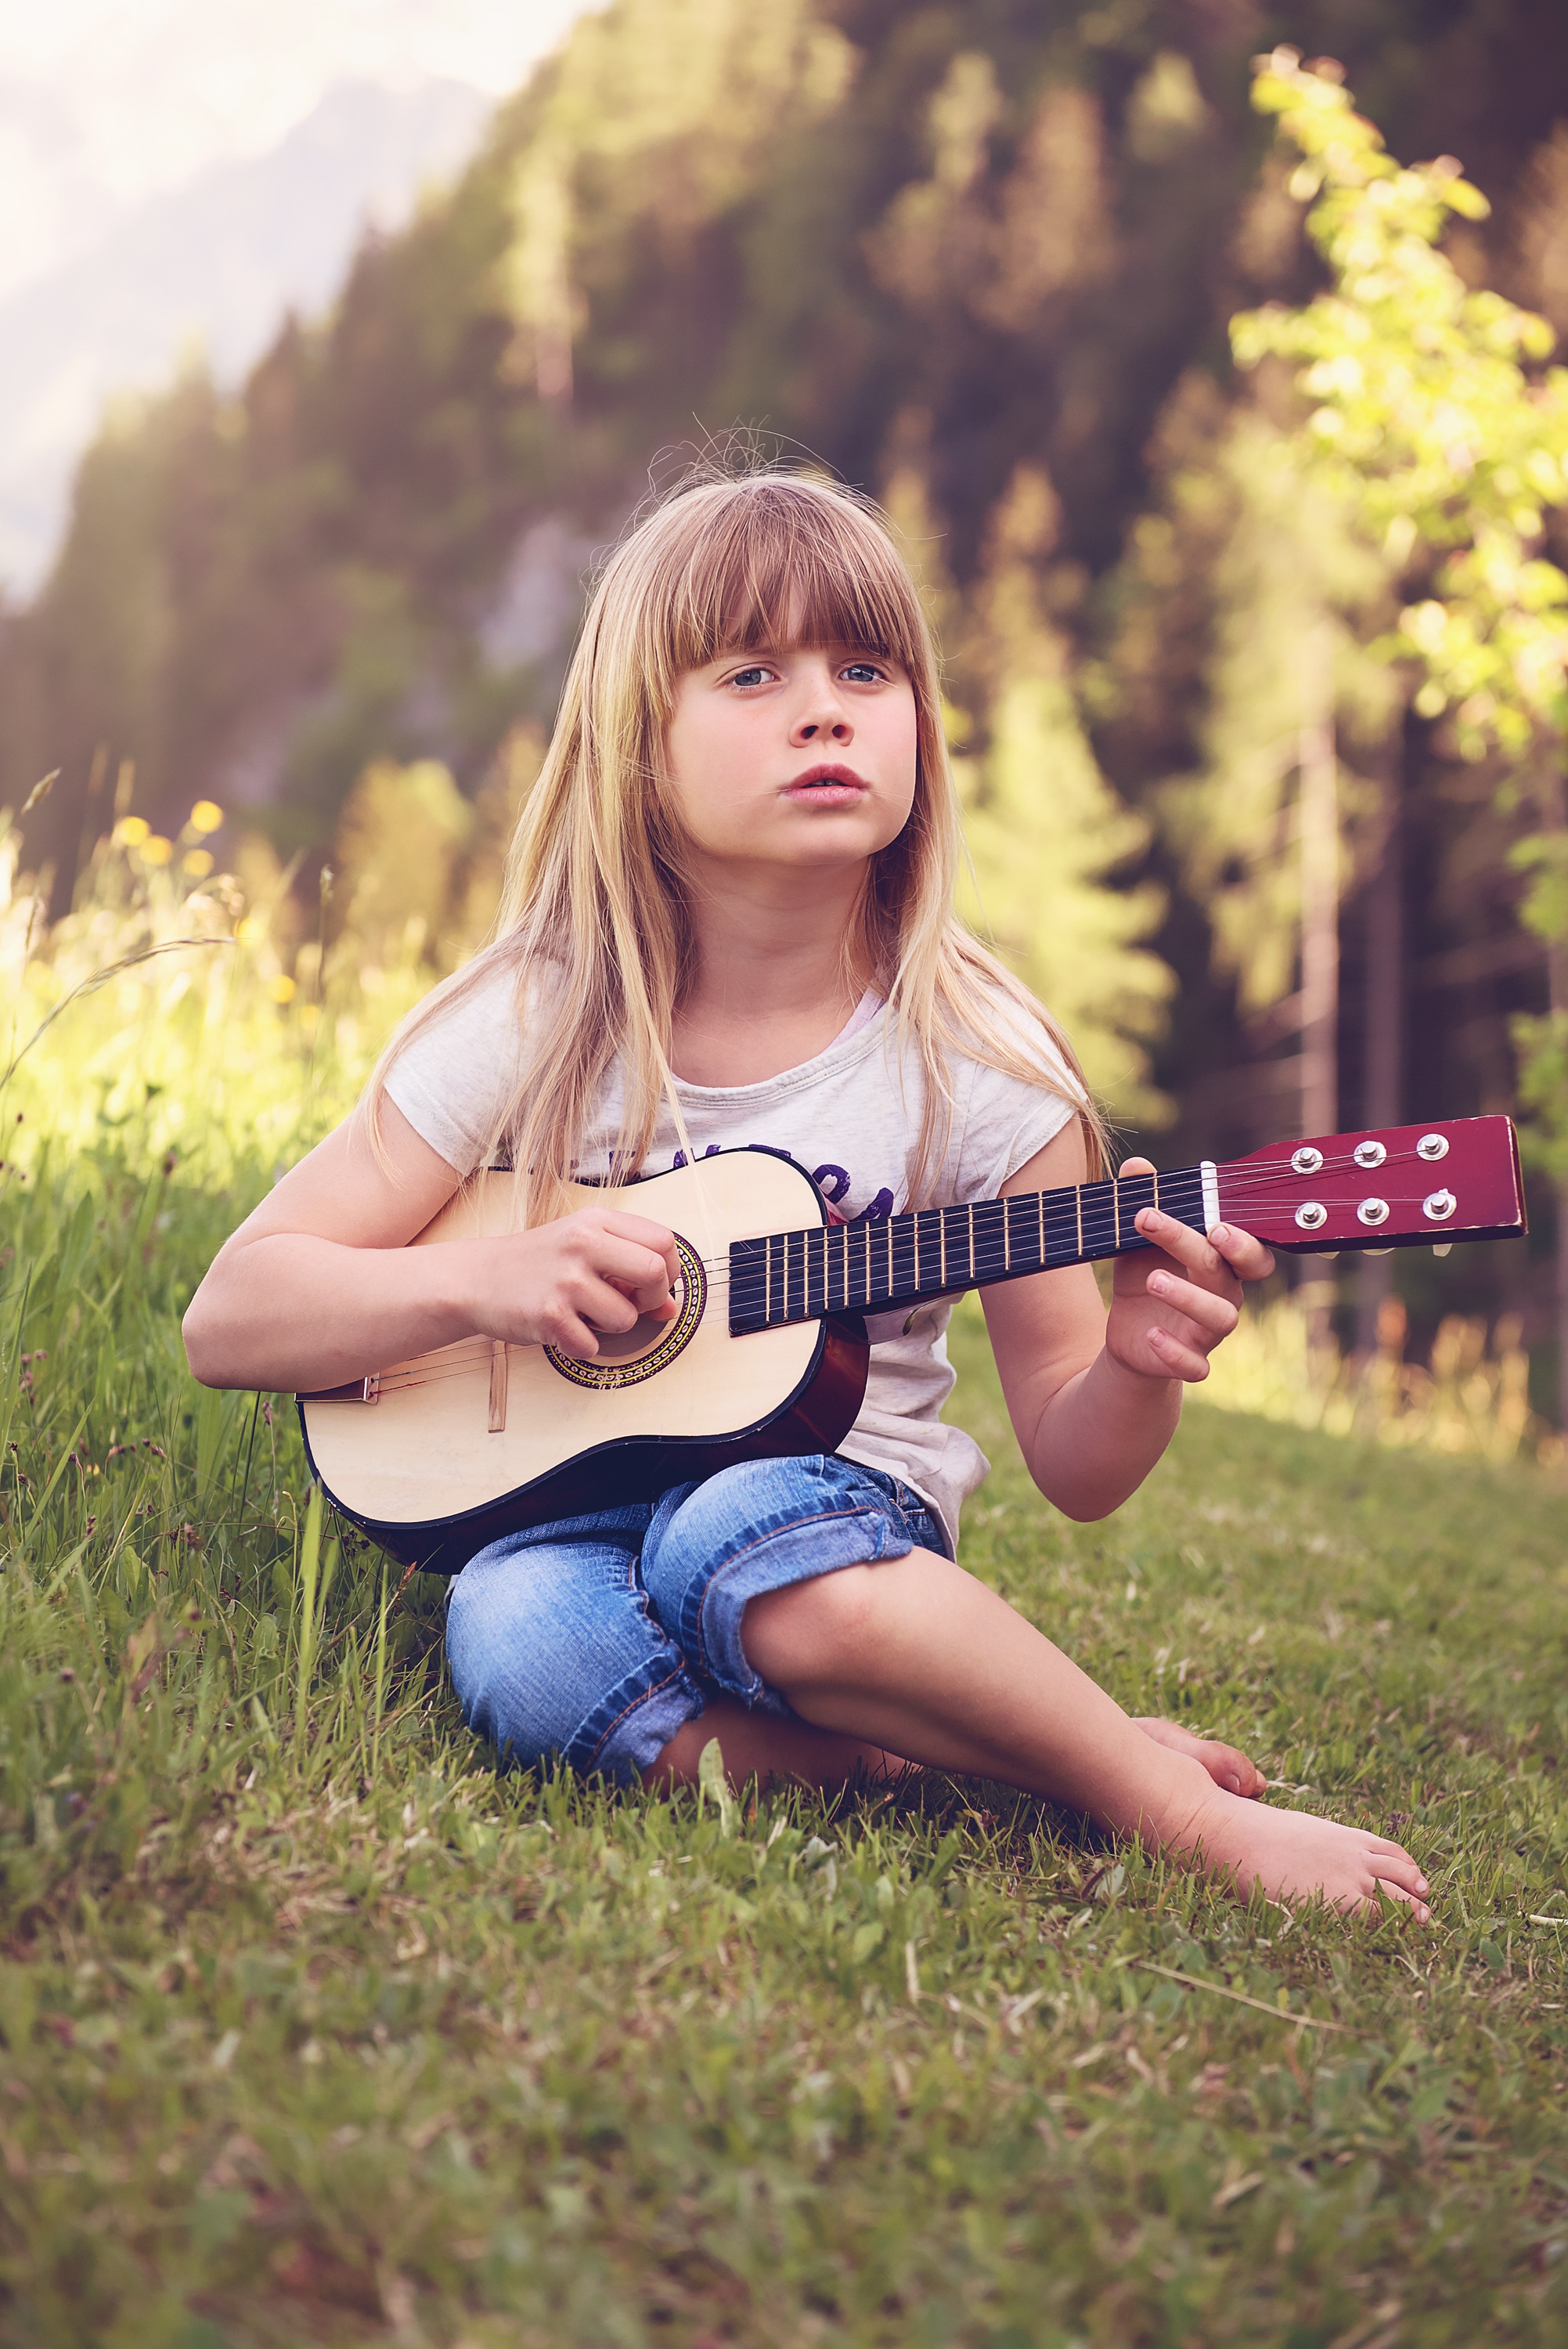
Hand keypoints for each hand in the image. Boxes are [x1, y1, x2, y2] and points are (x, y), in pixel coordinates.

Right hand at [466, 1206, 679, 1360]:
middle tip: (630, 1303)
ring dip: (612, 1327)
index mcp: (596, 1221)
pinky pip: (592, 1346)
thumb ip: (630, 1268)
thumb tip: (672, 1309)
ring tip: (585, 1314)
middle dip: (652, 1297)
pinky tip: (562, 1328)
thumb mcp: (584, 1248)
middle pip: (656, 1271)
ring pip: (626, 1318)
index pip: (664, 1241)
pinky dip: (581, 1345)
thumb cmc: (538, 1263)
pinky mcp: (548, 1314)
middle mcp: (583, 1244)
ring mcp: (565, 1280)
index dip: (669, 1269)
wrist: (476, 1277)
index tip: (651, 1284)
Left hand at [1105, 1156, 1274, 1382]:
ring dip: (1189, 1297)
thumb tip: (1135, 1166)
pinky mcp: (1188, 1361)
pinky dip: (1175, 1351)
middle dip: (1223, 1253)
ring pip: (1220, 1318)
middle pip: (1230, 1274)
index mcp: (1218, 1263)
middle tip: (1207, 1234)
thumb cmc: (1145, 1277)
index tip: (1214, 1220)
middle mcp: (1222, 1295)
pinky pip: (1195, 1364)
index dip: (1241, 1238)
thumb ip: (1143, 1201)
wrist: (1131, 1336)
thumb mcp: (1138, 1240)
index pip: (1247, 1248)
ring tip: (1153, 1279)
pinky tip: (1152, 1334)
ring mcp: (1208, 1332)